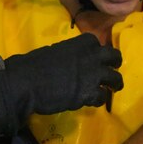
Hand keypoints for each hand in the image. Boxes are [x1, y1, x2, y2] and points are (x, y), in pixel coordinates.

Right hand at [0, 33, 122, 135]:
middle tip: (112, 71)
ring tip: (112, 90)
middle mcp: (94, 55)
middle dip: (115, 65)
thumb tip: (76, 62)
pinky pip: (102, 97)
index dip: (99, 53)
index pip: (99, 44)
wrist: (27, 82)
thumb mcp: (58, 51)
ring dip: (114, 85)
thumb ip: (73, 54)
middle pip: (115, 58)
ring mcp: (94, 74)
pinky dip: (98, 100)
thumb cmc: (36, 64)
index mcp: (84, 42)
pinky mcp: (90, 93)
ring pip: (115, 79)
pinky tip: (92, 101)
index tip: (97, 59)